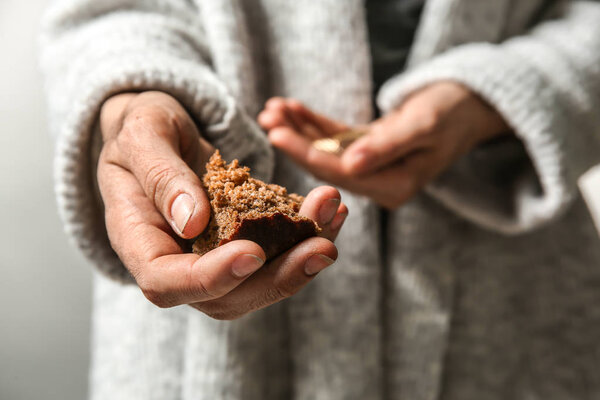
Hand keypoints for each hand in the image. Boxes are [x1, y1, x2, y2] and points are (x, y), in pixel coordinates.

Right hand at [98, 91, 346, 318]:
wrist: (162, 129)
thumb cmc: (143, 128)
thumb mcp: (142, 136)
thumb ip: (161, 176)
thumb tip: (192, 223)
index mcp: (139, 242)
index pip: (167, 283)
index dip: (211, 278)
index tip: (253, 253)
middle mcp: (178, 261)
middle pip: (226, 297)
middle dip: (279, 278)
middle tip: (322, 248)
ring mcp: (212, 257)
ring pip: (260, 281)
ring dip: (303, 256)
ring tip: (334, 216)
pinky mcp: (242, 242)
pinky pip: (276, 252)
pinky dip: (307, 234)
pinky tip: (333, 210)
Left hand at [258, 82, 508, 208]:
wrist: (471, 105)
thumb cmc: (455, 112)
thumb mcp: (424, 126)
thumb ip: (387, 147)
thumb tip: (350, 166)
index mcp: (395, 187)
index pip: (341, 174)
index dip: (307, 154)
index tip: (277, 134)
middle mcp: (379, 183)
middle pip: (327, 164)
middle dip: (296, 141)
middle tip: (267, 119)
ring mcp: (371, 168)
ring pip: (326, 149)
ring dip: (298, 129)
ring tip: (272, 109)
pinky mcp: (366, 150)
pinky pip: (335, 137)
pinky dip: (313, 122)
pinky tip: (290, 107)